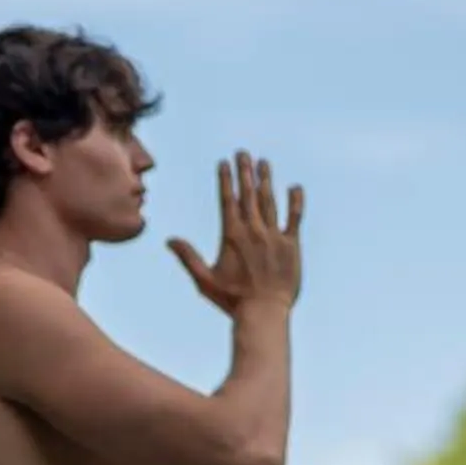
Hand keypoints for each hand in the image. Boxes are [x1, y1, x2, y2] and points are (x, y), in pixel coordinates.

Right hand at [166, 151, 302, 317]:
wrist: (264, 311)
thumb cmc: (232, 299)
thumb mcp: (204, 279)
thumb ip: (188, 257)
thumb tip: (169, 240)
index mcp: (232, 236)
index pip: (228, 200)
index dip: (226, 180)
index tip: (224, 163)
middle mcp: (254, 231)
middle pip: (249, 195)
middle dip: (245, 172)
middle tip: (243, 153)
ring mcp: (274, 236)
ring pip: (270, 201)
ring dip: (266, 180)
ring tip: (264, 163)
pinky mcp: (292, 245)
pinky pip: (295, 217)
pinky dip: (296, 201)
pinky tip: (295, 187)